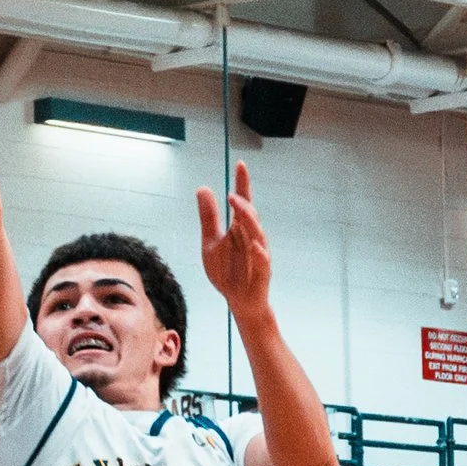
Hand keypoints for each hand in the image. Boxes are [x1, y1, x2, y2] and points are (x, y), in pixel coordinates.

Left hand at [197, 162, 272, 321]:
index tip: (240, 164)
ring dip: (249, 221)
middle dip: (242, 203)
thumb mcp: (210, 242)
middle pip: (250, 215)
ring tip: (238, 207)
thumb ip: (208, 217)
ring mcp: (259, 254)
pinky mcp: (262, 272)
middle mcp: (252, 237)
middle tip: (231, 193)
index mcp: (239, 228)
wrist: (239, 301)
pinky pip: (263, 261)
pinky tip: (255, 246)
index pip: (242, 202)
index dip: (242, 184)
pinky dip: (260, 253)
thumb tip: (202, 188)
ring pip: (257, 234)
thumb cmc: (227, 271)